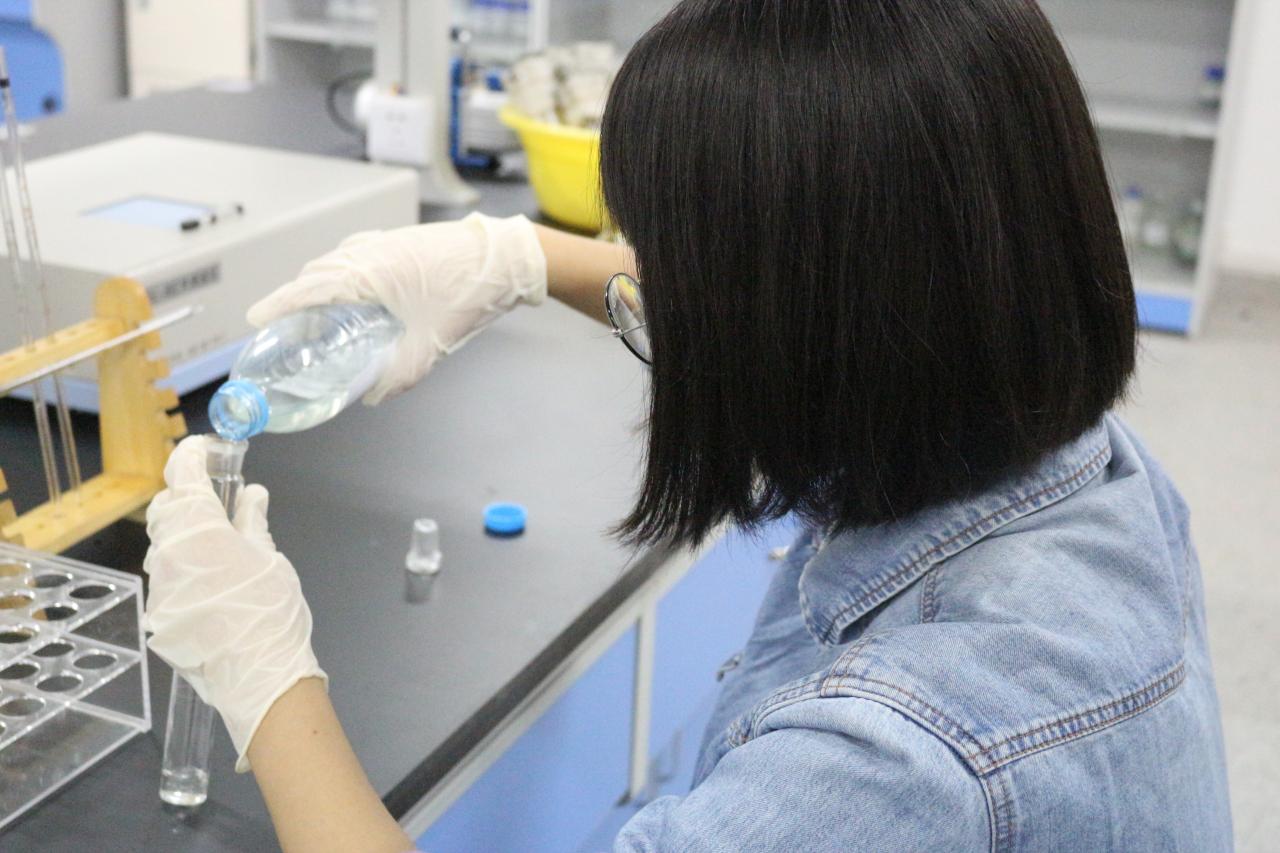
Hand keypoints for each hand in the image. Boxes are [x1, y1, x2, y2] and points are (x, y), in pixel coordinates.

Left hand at [144, 436, 325, 771]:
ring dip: (185, 536)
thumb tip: (252, 495)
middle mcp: (168, 551)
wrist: (257, 676)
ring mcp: (158, 585)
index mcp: (199, 528)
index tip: (201, 447)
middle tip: (215, 499)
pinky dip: (185, 570)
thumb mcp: (269, 558)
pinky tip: (213, 584)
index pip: (182, 476)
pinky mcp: (158, 614)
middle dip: (185, 497)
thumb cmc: (271, 610)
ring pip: (163, 545)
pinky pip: (167, 578)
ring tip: (219, 546)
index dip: (190, 455)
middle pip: (165, 509)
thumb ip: (253, 522)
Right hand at [247, 212, 547, 404]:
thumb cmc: (466, 294)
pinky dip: (345, 273)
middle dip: (297, 299)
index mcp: (365, 273)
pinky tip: (359, 296)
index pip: (307, 289)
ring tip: (319, 314)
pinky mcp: (400, 241)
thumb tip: (372, 395)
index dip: (277, 305)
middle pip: (317, 274)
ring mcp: (384, 242)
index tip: (255, 320)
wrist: (505, 258)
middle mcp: (367, 251)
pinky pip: (358, 255)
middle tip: (287, 327)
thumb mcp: (429, 344)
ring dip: (321, 284)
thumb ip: (398, 374)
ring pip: (337, 262)